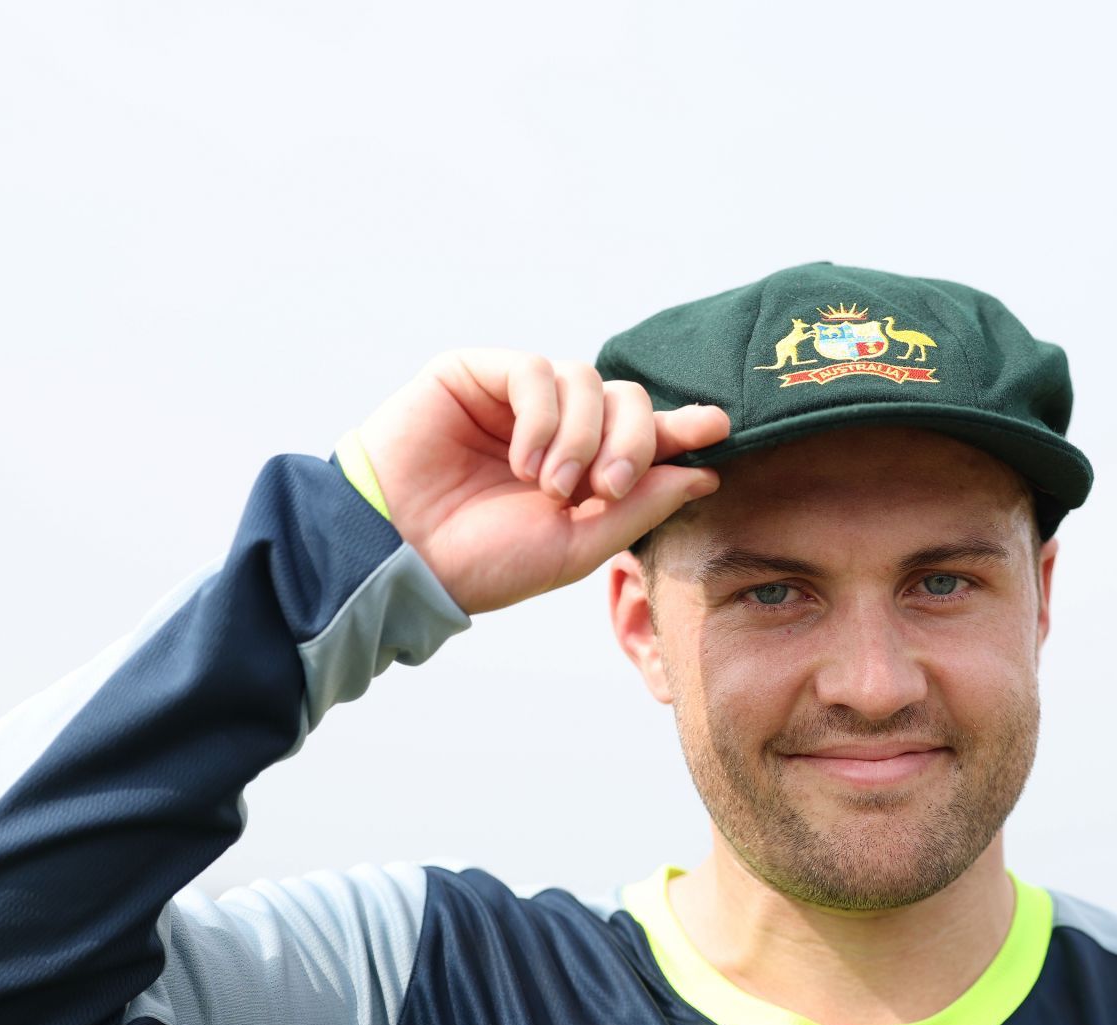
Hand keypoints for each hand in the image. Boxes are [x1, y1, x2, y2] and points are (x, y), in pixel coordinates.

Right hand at [354, 349, 728, 614]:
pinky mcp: (475, 374)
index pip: (644, 435)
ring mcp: (515, 398)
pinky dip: (542, 418)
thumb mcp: (574, 546)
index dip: (681, 428)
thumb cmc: (481, 561)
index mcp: (582, 469)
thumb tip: (704, 472)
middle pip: (627, 398)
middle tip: (609, 489)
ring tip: (551, 488)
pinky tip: (523, 462)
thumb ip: (639, 508)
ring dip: (583, 437)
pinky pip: (536, 371)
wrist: (399, 556)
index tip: (716, 430)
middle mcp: (555, 427)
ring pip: (587, 379)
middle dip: (634, 440)